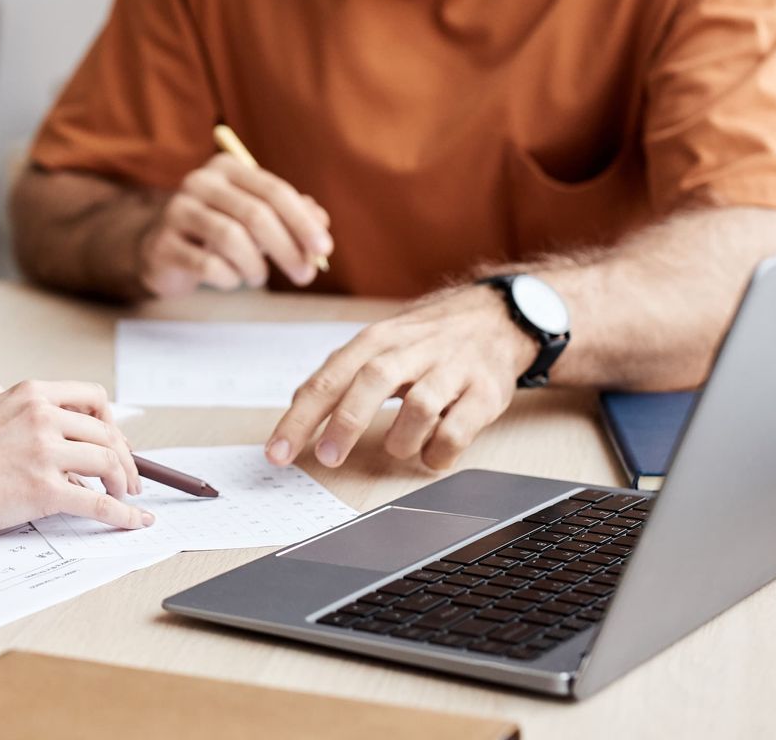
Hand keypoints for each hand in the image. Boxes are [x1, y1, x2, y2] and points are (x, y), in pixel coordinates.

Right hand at [0, 380, 150, 550]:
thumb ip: (32, 419)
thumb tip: (70, 442)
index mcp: (30, 393)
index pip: (92, 397)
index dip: (111, 422)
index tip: (115, 442)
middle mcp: (41, 415)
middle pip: (106, 432)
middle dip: (125, 458)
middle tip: (130, 477)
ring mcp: (44, 451)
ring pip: (109, 463)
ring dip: (124, 482)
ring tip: (125, 496)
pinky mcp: (45, 488)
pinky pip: (98, 501)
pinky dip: (123, 513)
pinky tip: (134, 520)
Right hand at [137, 152, 332, 296]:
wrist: (161, 249)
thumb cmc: (217, 231)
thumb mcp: (254, 218)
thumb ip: (289, 215)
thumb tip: (321, 221)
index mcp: (226, 168)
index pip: (273, 190)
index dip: (302, 221)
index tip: (324, 250)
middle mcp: (199, 182)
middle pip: (254, 214)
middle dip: (287, 248)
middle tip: (306, 276)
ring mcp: (176, 211)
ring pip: (231, 239)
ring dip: (256, 266)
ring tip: (259, 277)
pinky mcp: (163, 245)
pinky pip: (207, 265)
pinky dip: (229, 278)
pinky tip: (231, 279)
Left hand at [265, 285, 537, 471]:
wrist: (496, 317)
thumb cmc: (425, 340)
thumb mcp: (380, 344)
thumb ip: (341, 374)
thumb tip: (297, 407)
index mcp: (377, 339)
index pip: (330, 377)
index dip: (301, 417)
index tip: (278, 452)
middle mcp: (413, 349)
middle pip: (372, 380)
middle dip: (346, 422)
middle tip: (327, 457)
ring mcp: (452, 369)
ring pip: (420, 406)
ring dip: (401, 439)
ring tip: (398, 448)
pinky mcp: (486, 391)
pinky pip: (459, 429)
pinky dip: (439, 452)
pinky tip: (432, 456)